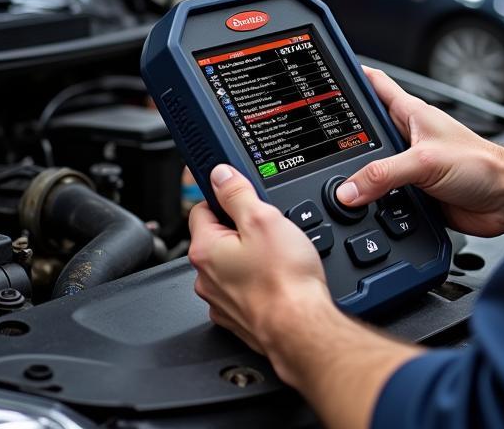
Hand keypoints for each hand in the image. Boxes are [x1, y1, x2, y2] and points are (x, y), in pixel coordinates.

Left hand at [188, 165, 333, 357]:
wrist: (301, 328)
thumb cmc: (284, 280)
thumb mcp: (263, 219)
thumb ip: (237, 193)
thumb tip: (220, 175)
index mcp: (205, 249)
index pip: (202, 208)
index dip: (225, 198)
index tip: (243, 196)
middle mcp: (205, 278)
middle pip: (218, 237)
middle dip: (241, 228)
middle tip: (269, 228)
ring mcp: (220, 301)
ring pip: (231, 264)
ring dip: (249, 256)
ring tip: (277, 256)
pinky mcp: (237, 318)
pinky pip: (242, 288)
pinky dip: (256, 281)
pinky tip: (277, 278)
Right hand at [336, 67, 503, 236]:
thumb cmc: (482, 165)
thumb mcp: (425, 162)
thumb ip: (384, 174)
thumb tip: (348, 189)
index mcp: (412, 114)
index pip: (375, 84)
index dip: (352, 74)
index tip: (326, 70)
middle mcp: (409, 136)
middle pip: (365, 131)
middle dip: (343, 136)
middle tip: (316, 141)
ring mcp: (411, 165)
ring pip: (372, 167)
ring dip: (360, 177)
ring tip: (337, 182)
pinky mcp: (415, 193)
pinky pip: (384, 196)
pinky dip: (373, 203)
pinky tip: (364, 209)